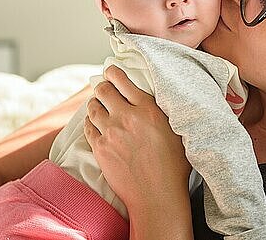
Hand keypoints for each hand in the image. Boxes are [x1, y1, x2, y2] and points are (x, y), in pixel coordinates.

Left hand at [84, 66, 190, 212]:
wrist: (157, 195)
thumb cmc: (174, 165)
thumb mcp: (177, 130)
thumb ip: (163, 111)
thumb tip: (154, 99)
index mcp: (148, 109)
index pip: (123, 80)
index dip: (114, 72)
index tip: (111, 71)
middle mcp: (127, 116)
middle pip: (103, 90)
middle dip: (103, 86)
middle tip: (105, 88)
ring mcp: (110, 132)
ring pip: (93, 107)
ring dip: (96, 103)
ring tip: (101, 106)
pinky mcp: (100, 148)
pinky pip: (88, 127)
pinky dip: (91, 122)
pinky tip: (97, 124)